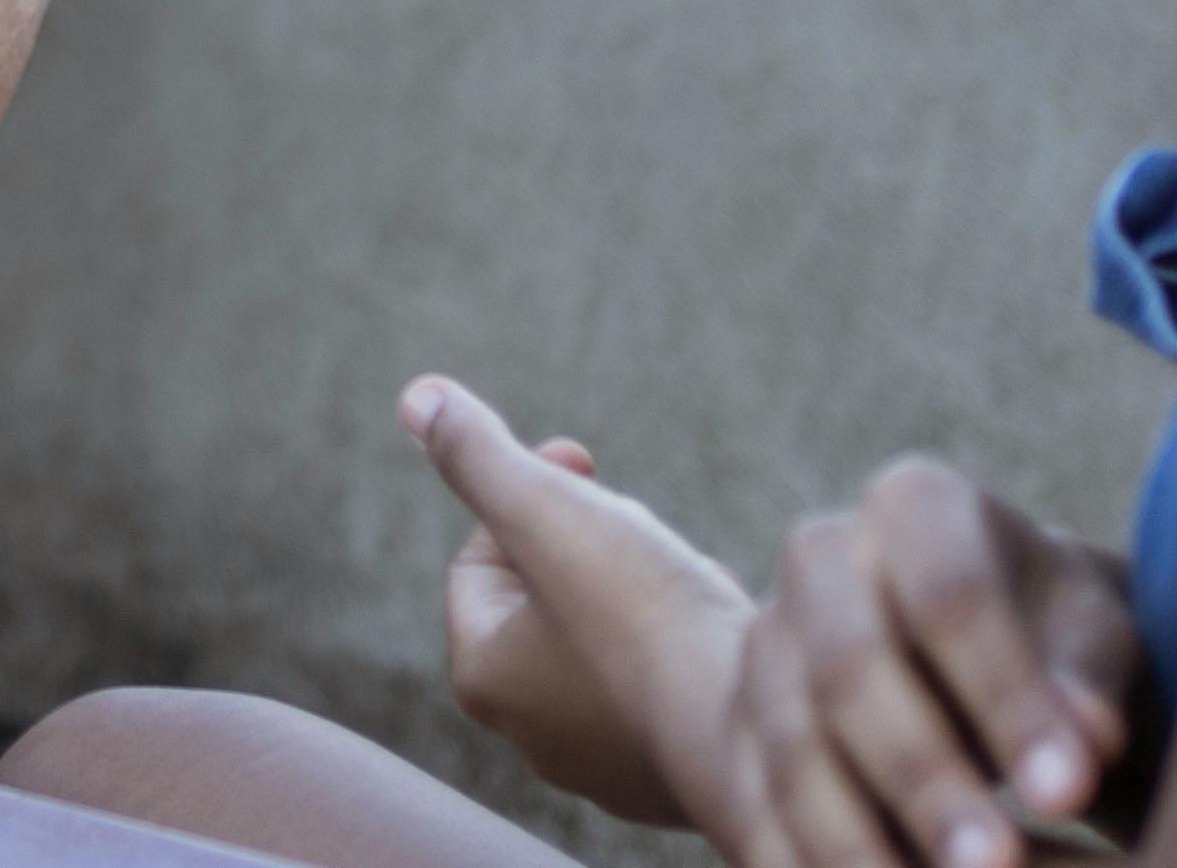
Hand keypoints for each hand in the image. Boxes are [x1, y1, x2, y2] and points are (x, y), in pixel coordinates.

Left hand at [405, 375, 750, 830]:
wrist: (757, 730)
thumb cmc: (644, 616)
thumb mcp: (547, 511)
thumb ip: (478, 454)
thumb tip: (418, 397)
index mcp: (487, 678)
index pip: (481, 562)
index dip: (525, 493)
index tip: (580, 463)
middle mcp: (536, 737)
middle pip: (549, 598)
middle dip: (593, 542)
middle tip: (635, 526)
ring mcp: (609, 766)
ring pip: (612, 638)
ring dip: (645, 587)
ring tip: (683, 576)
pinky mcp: (674, 778)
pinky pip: (668, 683)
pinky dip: (687, 642)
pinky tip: (719, 627)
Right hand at [725, 452, 1142, 867]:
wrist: (955, 653)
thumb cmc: (1050, 640)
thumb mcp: (1088, 639)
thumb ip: (1088, 685)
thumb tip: (1089, 744)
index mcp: (917, 507)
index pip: (950, 594)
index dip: (1004, 696)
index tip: (1066, 792)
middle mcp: (821, 558)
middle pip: (851, 670)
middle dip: (923, 779)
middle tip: (995, 866)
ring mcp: (766, 646)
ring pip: (793, 754)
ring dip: (857, 846)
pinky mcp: (737, 735)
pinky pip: (755, 817)